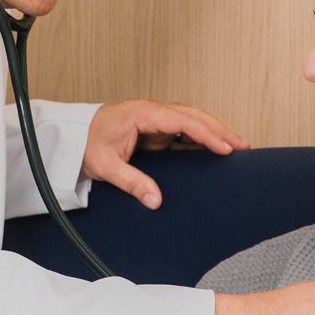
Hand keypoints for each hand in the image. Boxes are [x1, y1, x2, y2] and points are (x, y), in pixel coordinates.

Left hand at [84, 100, 249, 209]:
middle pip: (194, 116)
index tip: (225, 147)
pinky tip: (215, 151)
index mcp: (142, 114)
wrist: (72, 135)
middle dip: (220, 130)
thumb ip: (131, 182)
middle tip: (243, 147)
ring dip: (214, 133)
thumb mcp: (105, 166)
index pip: (183, 120)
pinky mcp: (156, 130)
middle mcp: (153, 113)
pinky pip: (184, 132)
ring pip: (192, 121)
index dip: (206, 133)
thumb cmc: (86, 144)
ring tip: (237, 148)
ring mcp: (156, 120)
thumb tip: (156, 201)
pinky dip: (202, 139)